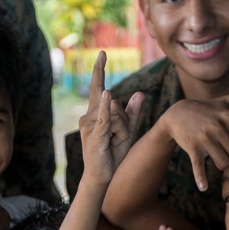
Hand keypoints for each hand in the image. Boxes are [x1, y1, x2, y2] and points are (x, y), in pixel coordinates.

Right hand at [78, 52, 144, 184]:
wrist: (102, 176)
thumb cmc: (112, 154)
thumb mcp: (127, 130)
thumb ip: (132, 112)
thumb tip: (139, 93)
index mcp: (94, 113)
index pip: (98, 88)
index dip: (100, 70)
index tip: (103, 53)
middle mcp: (88, 116)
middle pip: (116, 106)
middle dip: (124, 123)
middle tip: (116, 140)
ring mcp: (89, 125)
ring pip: (117, 115)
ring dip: (122, 131)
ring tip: (112, 144)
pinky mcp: (95, 134)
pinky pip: (104, 118)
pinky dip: (106, 108)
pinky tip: (108, 94)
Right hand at [161, 84, 228, 190]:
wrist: (178, 113)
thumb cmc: (211, 109)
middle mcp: (218, 126)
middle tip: (227, 151)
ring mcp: (205, 137)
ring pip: (223, 164)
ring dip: (222, 164)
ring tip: (215, 155)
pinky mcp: (192, 147)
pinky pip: (199, 166)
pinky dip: (200, 178)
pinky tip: (203, 187)